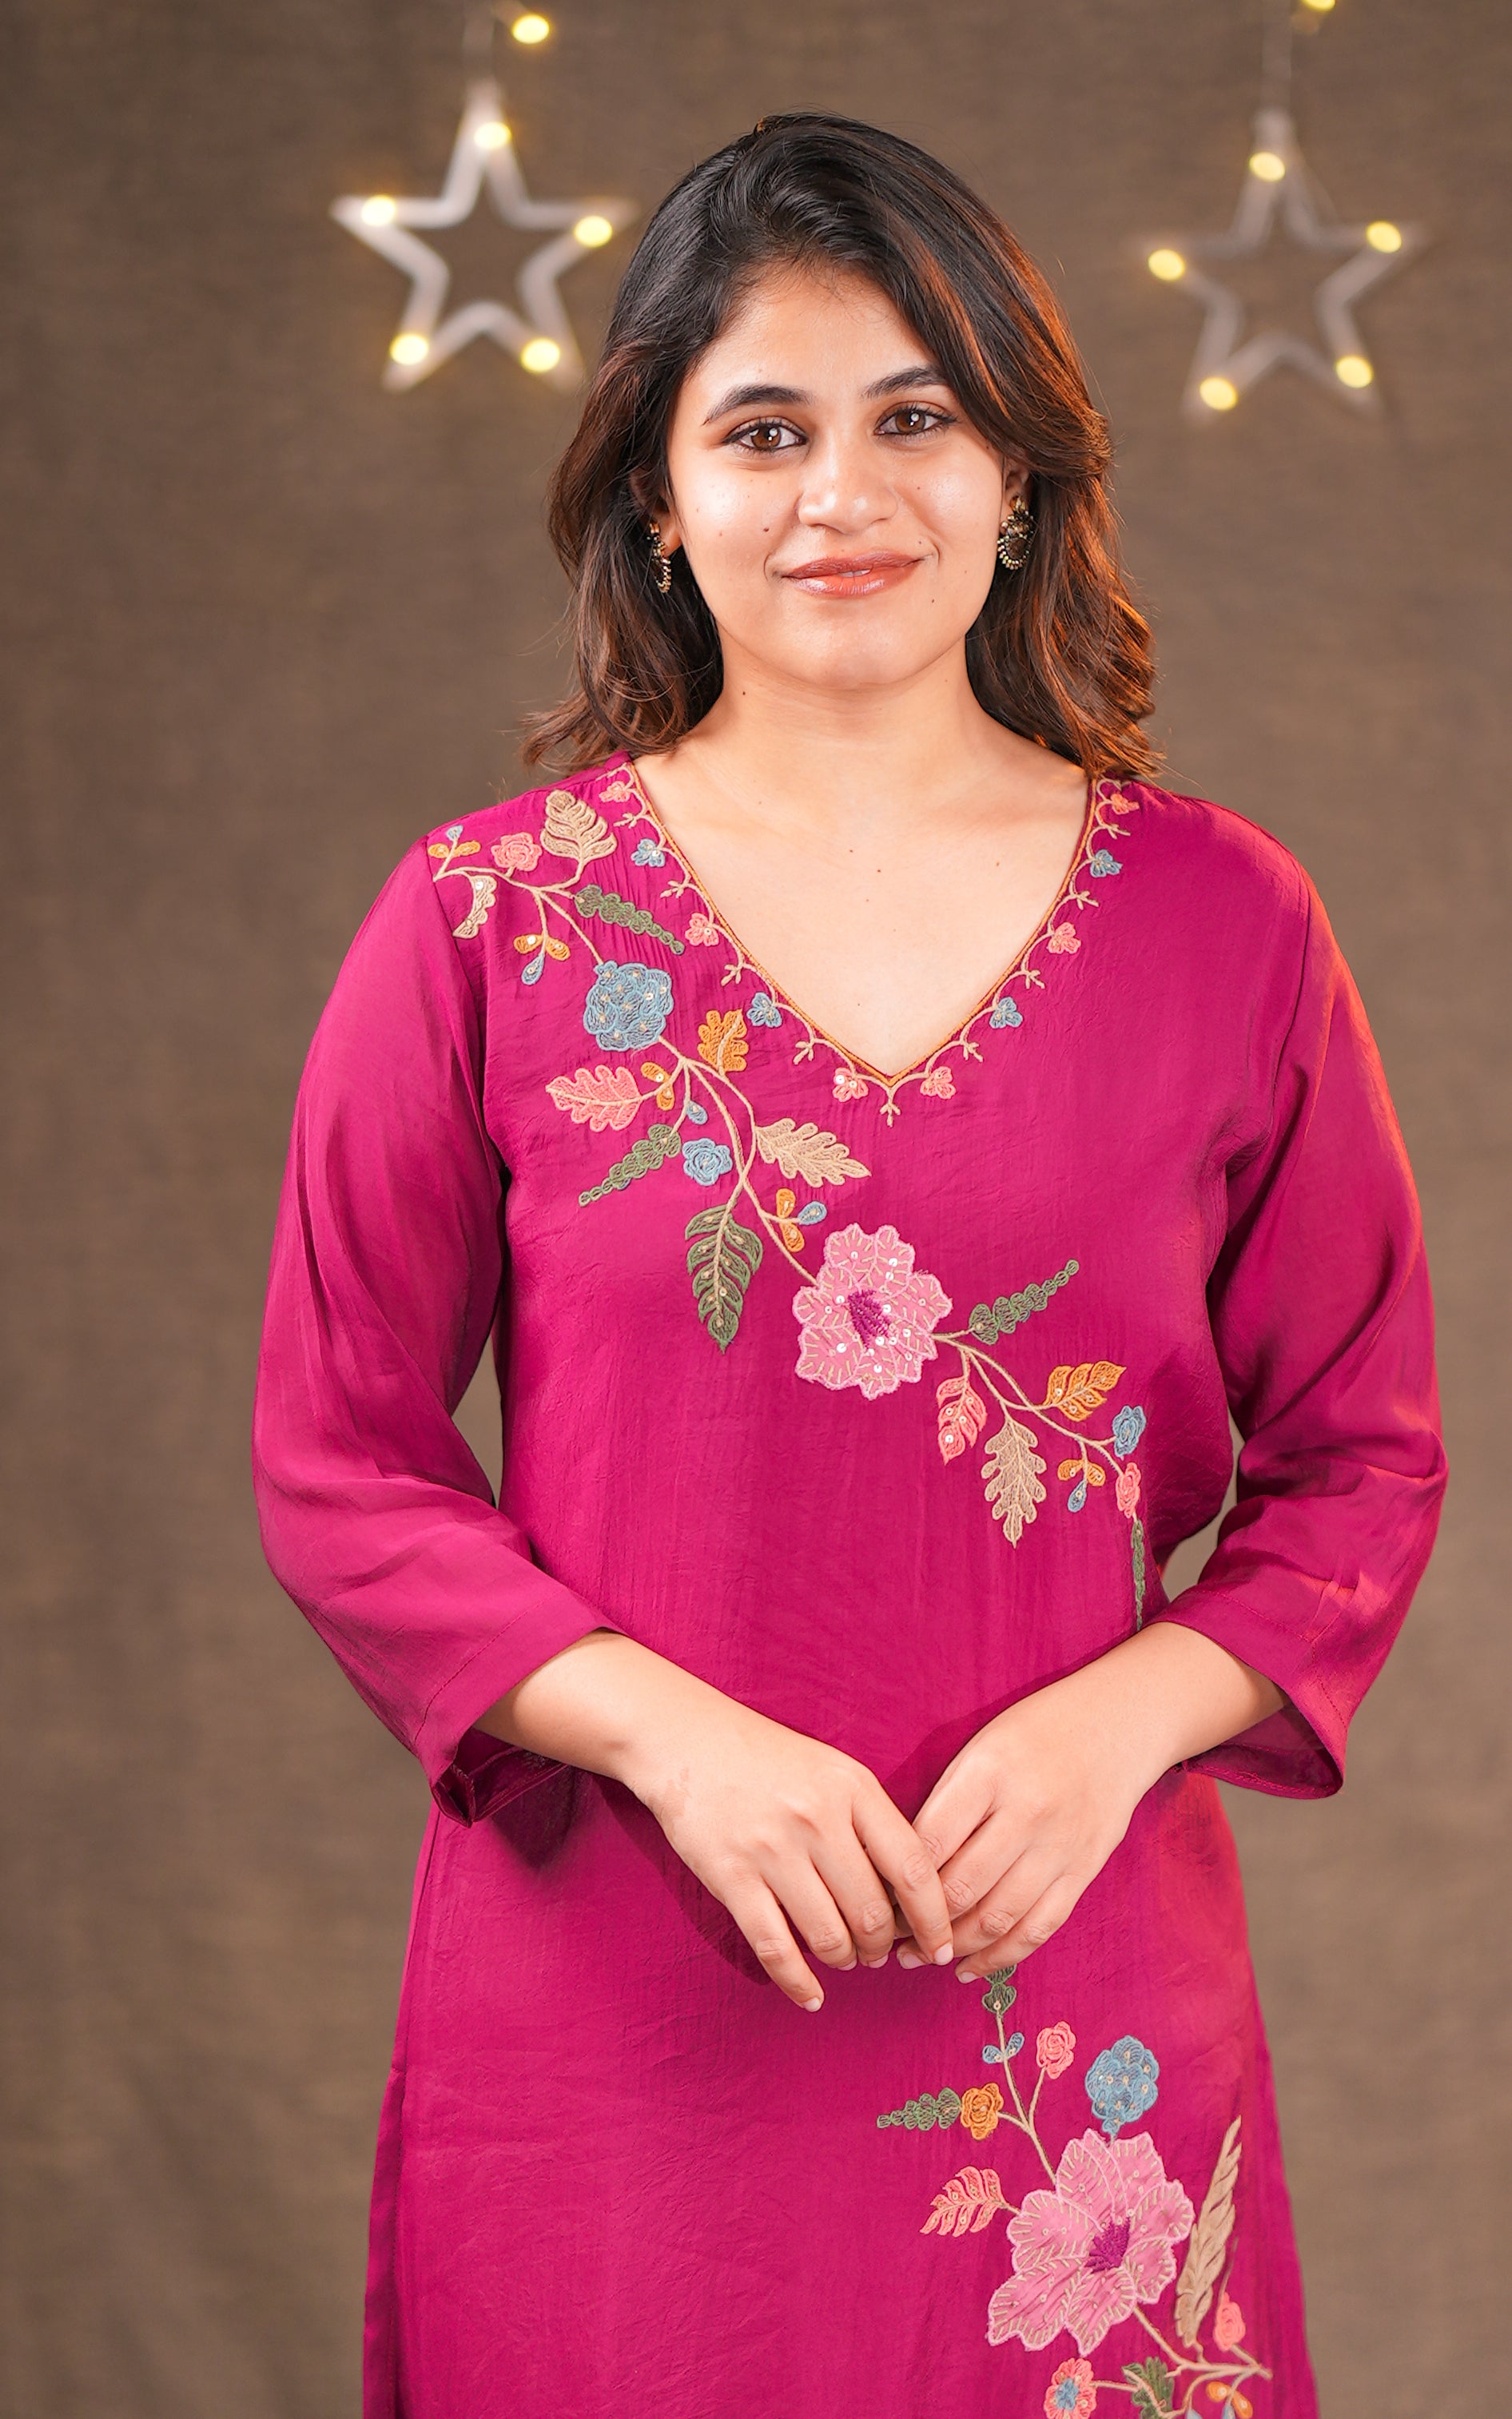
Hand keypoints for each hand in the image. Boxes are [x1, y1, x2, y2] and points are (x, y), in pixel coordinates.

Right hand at [479, 1629, 956, 2011]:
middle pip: (873, 1912)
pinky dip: (799, 1983)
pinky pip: (775, 1949)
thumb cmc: (768, 1759)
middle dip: (884, 1947)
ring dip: (845, 1960)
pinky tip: (812, 1995)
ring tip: (845, 1958)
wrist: (686, 1740)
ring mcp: (772, 1850)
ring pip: (829, 1937)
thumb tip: (910, 1897)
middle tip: (881, 1954)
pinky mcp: (731, 1876)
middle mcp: (817, 1819)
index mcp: (853, 1789)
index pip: (913, 1868)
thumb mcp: (834, 1771)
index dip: (934, 1919)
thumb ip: (872, 1823)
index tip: (941, 1946)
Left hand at [891, 1624, 1285, 1978]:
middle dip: (917, 1923)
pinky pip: (1039, 1928)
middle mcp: (1027, 1812)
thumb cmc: (1033, 1733)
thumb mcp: (979, 1746)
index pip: (929, 1843)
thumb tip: (899, 1863)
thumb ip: (946, 1801)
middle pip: (961, 1887)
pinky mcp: (1084, 1871)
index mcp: (989, 1772)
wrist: (1116, 1725)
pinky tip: (969, 1967)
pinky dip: (1001, 1956)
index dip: (895, 1881)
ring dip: (952, 1947)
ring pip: (998, 1917)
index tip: (872, 1898)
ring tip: (919, 1957)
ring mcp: (1060, 1846)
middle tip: (884, 1938)